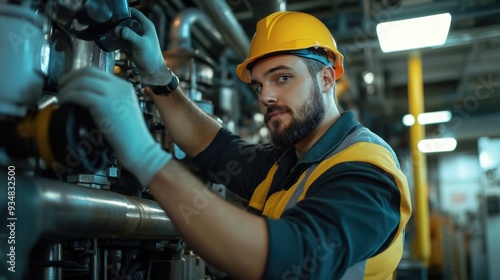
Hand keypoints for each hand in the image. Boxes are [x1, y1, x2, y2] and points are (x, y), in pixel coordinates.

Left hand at [58, 67, 171, 185]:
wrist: (139, 149)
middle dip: (70, 78)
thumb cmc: (130, 138)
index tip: (69, 85)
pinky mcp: (104, 104)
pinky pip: (79, 94)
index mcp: (125, 87)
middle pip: (88, 71)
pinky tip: (64, 103)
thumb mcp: (122, 112)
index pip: (97, 72)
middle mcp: (120, 86)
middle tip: (61, 88)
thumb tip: (86, 99)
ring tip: (61, 98)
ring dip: (67, 88)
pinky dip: (68, 97)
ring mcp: (113, 94)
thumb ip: (109, 101)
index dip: (79, 75)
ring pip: (81, 81)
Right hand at [115, 8, 168, 84]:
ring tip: (110, 34)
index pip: (135, 12)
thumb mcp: (139, 44)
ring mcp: (137, 38)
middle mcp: (142, 30)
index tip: (115, 13)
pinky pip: (123, 39)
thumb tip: (117, 29)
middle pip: (127, 20)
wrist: (152, 73)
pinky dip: (118, 39)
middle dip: (118, 22)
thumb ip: (129, 35)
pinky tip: (112, 41)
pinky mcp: (133, 45)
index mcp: (147, 26)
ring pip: (124, 30)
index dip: (125, 11)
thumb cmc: (150, 58)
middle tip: (110, 26)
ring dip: (117, 31)